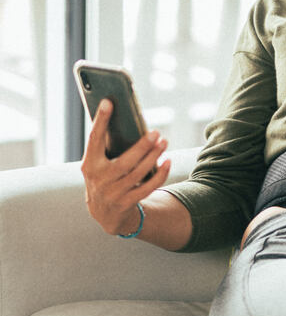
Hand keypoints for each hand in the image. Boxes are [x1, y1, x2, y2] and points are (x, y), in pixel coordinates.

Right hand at [80, 100, 170, 235]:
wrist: (104, 213)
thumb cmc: (103, 178)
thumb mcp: (97, 164)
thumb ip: (105, 147)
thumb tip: (122, 117)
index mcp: (89, 165)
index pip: (94, 139)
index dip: (100, 121)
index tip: (108, 102)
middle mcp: (99, 179)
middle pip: (124, 161)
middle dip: (142, 146)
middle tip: (156, 132)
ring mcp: (113, 193)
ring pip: (138, 173)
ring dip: (154, 156)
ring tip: (164, 142)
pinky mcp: (127, 203)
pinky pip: (147, 187)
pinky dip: (159, 174)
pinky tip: (167, 162)